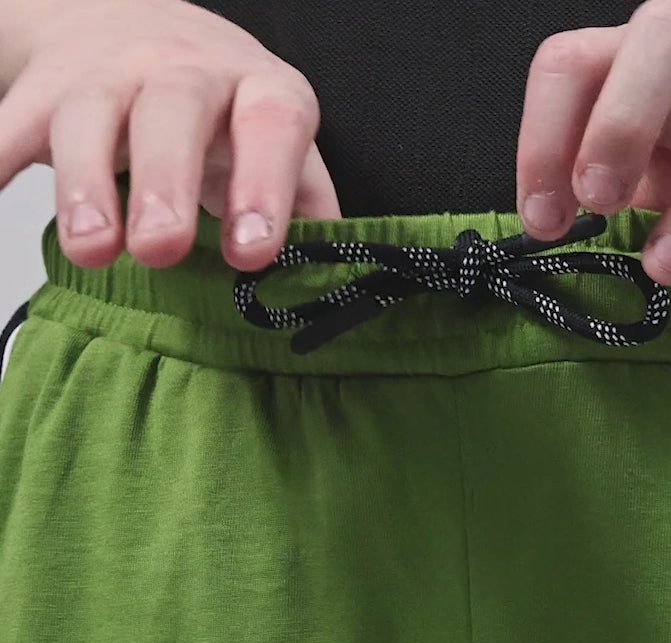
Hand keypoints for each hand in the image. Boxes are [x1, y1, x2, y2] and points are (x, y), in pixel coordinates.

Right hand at [0, 0, 341, 269]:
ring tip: (92, 249)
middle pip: (173, 111)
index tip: (251, 252)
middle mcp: (185, 67)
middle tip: (161, 248)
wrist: (131, 24)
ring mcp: (109, 71)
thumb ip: (306, 205)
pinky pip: (13, 122)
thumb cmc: (220, 112)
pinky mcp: (45, 86)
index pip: (271, 125)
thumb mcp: (273, 146)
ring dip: (84, 183)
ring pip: (90, 115)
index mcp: (258, 88)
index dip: (264, 187)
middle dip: (165, 181)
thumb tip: (328, 278)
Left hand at [515, 0, 670, 350]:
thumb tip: (551, 220)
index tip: (545, 222)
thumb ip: (605, 173)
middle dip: (623, 120)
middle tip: (602, 204)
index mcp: (649, 51)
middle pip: (667, 34)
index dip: (546, 137)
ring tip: (668, 272)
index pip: (578, 62)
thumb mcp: (654, 146)